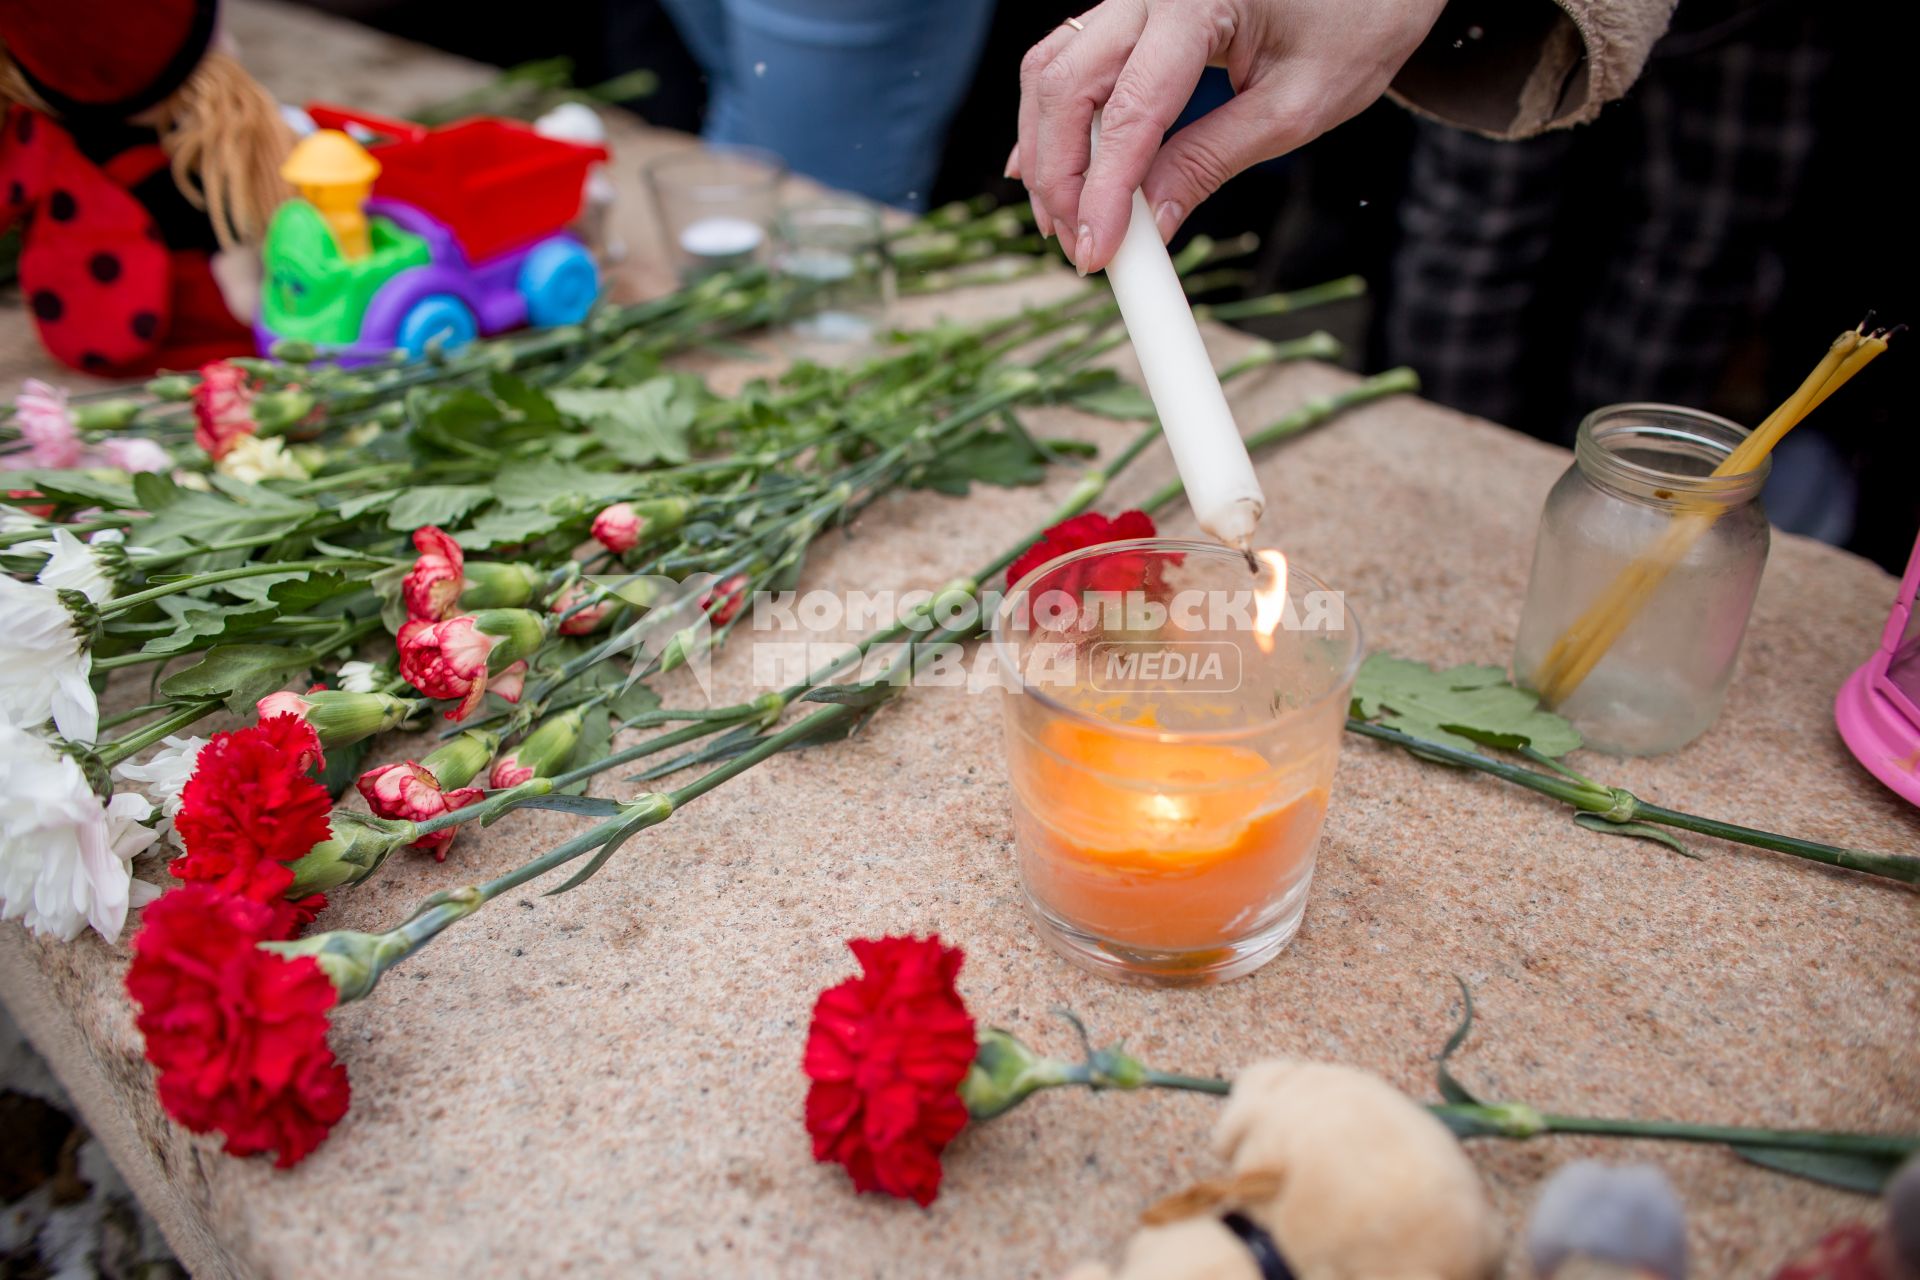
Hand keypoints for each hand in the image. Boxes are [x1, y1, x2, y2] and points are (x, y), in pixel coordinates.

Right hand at [1014, 0, 1448, 272]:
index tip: (1096, 251)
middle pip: (1066, 85)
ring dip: (1047, 151)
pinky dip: (1053, 121)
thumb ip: (1212, 160)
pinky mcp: (1128, 14)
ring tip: (1064, 220)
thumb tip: (1149, 223)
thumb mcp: (1294, 110)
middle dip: (1060, 176)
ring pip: (1052, 71)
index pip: (1130, 110)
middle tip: (1077, 245)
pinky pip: (1066, 61)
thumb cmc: (1353, 27)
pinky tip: (1049, 171)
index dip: (1103, 191)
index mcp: (1200, 0)